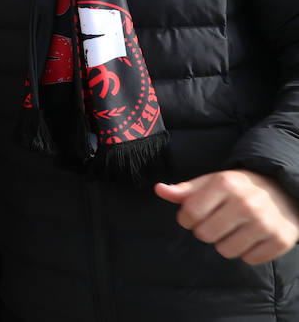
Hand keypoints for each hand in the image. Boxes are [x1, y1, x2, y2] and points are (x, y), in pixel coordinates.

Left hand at [155, 169, 298, 263]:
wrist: (283, 190)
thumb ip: (185, 190)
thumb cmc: (239, 188)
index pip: (190, 213)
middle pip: (205, 234)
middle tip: (216, 222)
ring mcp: (265, 223)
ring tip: (234, 230)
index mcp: (225, 184)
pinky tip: (251, 237)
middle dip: (205, 231)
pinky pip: (249, 259)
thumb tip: (159, 189)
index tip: (193, 217)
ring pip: (226, 251)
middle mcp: (246, 203)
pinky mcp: (280, 240)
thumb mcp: (211, 182)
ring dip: (225, 243)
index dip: (186, 219)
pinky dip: (247, 252)